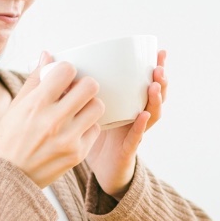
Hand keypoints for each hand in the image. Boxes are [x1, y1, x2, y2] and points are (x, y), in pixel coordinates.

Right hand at [0, 53, 104, 187]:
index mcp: (36, 104)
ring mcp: (68, 138)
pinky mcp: (77, 154)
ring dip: (89, 105)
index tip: (63, 78)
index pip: (66, 70)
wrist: (8, 179)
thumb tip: (47, 54)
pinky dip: (88, 127)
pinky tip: (75, 129)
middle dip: (84, 85)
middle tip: (76, 92)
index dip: (67, 70)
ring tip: (78, 111)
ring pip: (98, 107)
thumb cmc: (7, 140)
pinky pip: (95, 130)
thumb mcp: (15, 107)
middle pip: (90, 86)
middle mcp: (53, 120)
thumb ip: (35, 80)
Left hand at [85, 50, 167, 198]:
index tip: (159, 50)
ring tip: (154, 86)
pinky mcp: (127, 150)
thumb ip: (75, 89)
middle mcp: (135, 116)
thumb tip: (59, 64)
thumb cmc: (88, 137)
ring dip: (155, 100)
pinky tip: (142, 115)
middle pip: (154, 96)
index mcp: (127, 104)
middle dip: (160, 80)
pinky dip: (140, 126)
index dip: (154, 67)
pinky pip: (135, 137)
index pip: (145, 82)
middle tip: (160, 66)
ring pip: (151, 114)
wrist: (94, 170)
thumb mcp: (82, 109)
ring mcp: (134, 133)